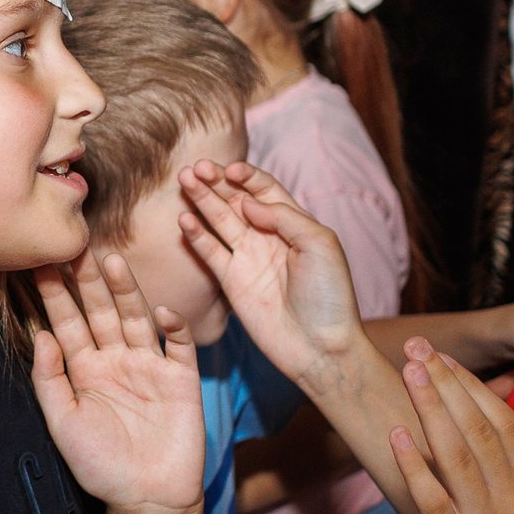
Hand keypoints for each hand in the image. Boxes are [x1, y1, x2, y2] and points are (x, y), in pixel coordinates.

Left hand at [30, 251, 204, 513]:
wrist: (149, 502)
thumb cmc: (101, 467)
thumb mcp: (63, 424)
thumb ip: (49, 380)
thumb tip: (40, 334)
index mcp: (85, 370)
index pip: (66, 324)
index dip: (55, 295)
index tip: (38, 261)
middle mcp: (117, 361)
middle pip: (100, 312)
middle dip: (87, 280)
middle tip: (74, 243)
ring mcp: (150, 367)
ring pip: (136, 318)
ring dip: (125, 291)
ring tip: (111, 260)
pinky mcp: (181, 380)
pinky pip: (179, 347)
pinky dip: (172, 327)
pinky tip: (160, 310)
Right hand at [176, 161, 363, 387]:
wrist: (320, 346)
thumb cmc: (330, 296)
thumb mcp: (321, 244)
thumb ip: (285, 217)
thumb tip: (248, 203)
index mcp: (293, 224)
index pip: (264, 190)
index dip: (247, 176)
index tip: (230, 170)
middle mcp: (267, 237)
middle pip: (236, 200)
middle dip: (216, 181)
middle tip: (195, 167)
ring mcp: (248, 258)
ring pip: (218, 221)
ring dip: (201, 200)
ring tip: (184, 180)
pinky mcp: (231, 281)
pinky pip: (209, 253)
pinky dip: (196, 236)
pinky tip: (184, 219)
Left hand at [386, 340, 513, 513]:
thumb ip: (508, 485)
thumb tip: (481, 450)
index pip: (504, 422)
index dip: (472, 385)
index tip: (444, 357)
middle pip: (480, 426)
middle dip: (446, 380)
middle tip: (417, 345)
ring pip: (459, 451)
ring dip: (431, 406)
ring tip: (408, 370)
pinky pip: (435, 499)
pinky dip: (415, 465)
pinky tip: (395, 437)